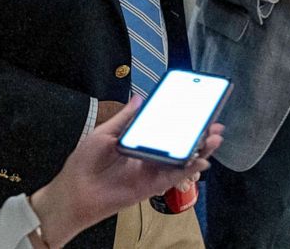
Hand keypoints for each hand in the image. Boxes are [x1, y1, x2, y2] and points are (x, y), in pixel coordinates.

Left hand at [30, 96, 222, 247]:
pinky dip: (189, 168)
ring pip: (182, 159)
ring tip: (213, 137)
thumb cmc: (84, 163)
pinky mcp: (152, 185)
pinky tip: (201, 159)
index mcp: (137, 140)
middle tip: (213, 123)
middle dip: (197, 134)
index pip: (164, 128)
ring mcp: (151, 170)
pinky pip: (174, 176)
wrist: (76, 191)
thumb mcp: (104, 133)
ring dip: (199, 149)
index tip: (196, 108)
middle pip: (178, 143)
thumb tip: (139, 98)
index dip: (181, 119)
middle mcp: (147, 155)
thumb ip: (125, 118)